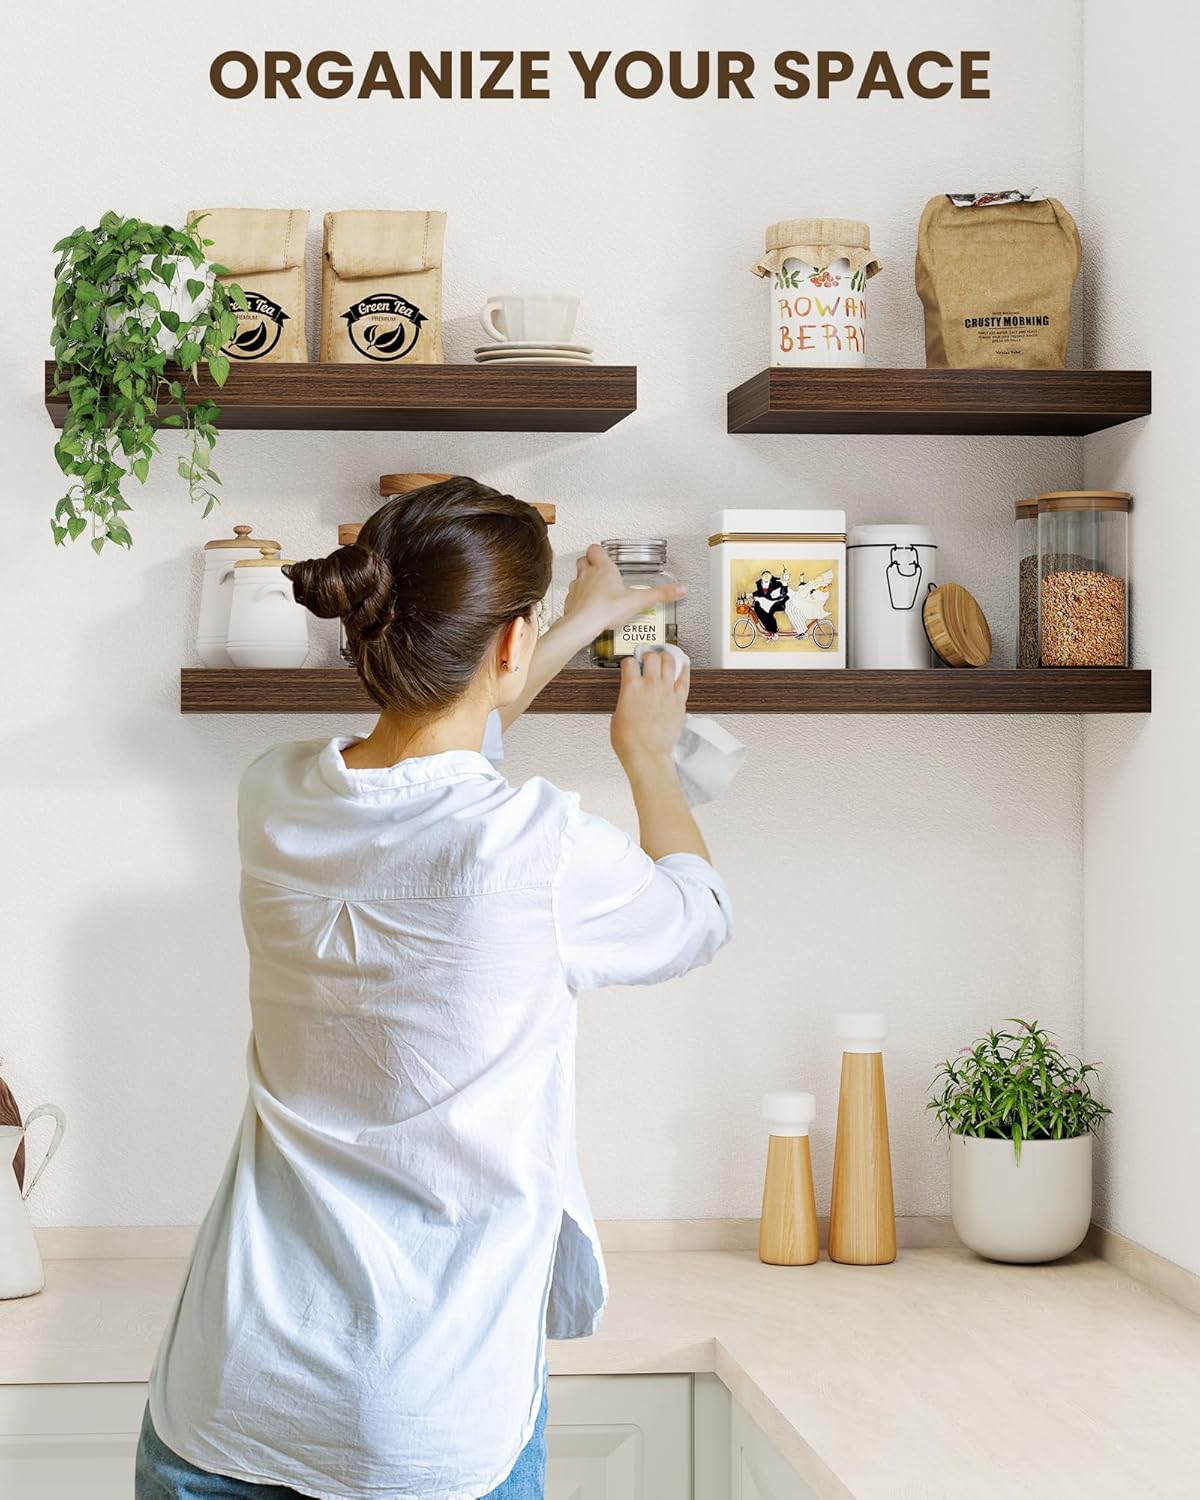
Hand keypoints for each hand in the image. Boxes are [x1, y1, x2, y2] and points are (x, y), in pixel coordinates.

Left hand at [562, 544, 686, 639]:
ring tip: (594, 586)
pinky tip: (587, 605)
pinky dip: (579, 597)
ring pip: (577, 576)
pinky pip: (573, 595)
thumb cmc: (605, 610)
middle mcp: (587, 575)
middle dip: (591, 561)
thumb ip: (660, 594)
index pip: (596, 549)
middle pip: (584, 560)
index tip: (605, 552)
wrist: (582, 625)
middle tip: (599, 566)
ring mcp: (577, 588)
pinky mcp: (571, 602)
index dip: (600, 550)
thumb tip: (679, 589)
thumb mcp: (638, 601)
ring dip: (584, 578)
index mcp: (603, 569)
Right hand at [610, 651, 688, 769]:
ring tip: (664, 656)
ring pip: (670, 662)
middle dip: (648, 655)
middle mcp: (650, 686)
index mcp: (631, 687)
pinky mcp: (679, 701)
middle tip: (648, 656)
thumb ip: (625, 700)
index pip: (629, 662)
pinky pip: (684, 679)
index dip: (628, 662)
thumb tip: (629, 699)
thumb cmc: (629, 741)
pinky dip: (684, 669)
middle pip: (652, 657)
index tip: (629, 664)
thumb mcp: (617, 715)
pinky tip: (683, 664)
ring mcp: (667, 692)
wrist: (646, 754)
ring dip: (666, 657)